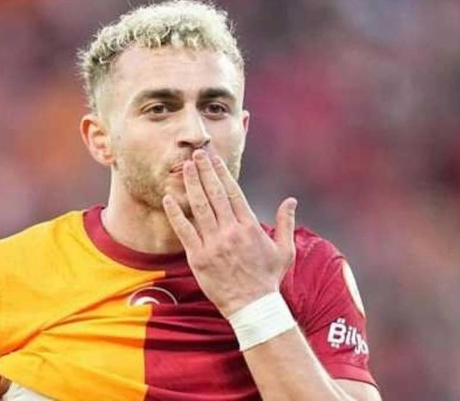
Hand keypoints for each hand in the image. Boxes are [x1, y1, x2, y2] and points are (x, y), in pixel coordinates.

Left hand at [162, 149, 297, 316]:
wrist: (253, 306)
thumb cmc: (268, 279)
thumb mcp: (284, 250)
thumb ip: (286, 223)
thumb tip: (291, 200)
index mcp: (250, 226)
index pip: (233, 192)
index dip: (222, 173)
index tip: (214, 159)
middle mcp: (231, 231)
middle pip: (215, 194)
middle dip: (205, 172)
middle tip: (196, 154)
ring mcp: (214, 244)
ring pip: (200, 208)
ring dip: (192, 185)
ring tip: (186, 168)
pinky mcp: (198, 257)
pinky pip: (184, 231)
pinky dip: (176, 214)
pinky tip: (168, 199)